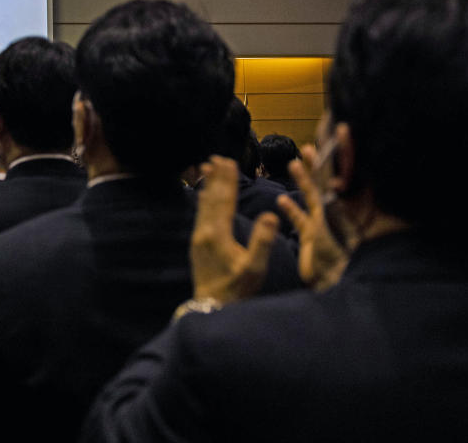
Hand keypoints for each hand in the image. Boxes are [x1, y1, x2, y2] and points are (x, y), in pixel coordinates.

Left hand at [190, 156, 278, 303]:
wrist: (212, 309)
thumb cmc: (237, 290)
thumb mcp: (254, 268)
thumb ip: (262, 241)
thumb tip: (270, 215)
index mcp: (218, 234)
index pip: (224, 200)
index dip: (228, 180)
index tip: (230, 161)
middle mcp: (204, 232)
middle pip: (211, 197)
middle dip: (216, 177)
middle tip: (217, 157)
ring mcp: (198, 238)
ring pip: (202, 205)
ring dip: (207, 185)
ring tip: (206, 167)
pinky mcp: (197, 245)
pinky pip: (200, 215)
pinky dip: (203, 200)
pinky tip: (203, 196)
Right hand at [276, 150, 347, 289]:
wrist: (335, 283)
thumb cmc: (341, 259)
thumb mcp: (342, 228)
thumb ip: (340, 205)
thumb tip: (342, 182)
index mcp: (343, 205)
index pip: (342, 172)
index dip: (342, 152)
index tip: (341, 130)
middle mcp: (334, 210)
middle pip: (326, 180)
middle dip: (319, 162)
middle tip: (311, 146)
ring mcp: (323, 222)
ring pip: (312, 195)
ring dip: (303, 180)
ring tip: (294, 164)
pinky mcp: (312, 236)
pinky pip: (300, 218)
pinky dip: (292, 209)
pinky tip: (282, 200)